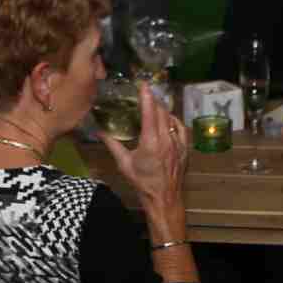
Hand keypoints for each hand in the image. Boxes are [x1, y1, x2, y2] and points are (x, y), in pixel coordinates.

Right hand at [102, 84, 189, 206]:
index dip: (147, 96)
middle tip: (146, 93)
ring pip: (172, 118)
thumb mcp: (124, 163)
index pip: (150, 112)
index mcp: (151, 141)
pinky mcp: (185, 148)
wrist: (164, 198)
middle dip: (154, 100)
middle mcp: (166, 139)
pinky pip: (180, 128)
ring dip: (163, 109)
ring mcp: (178, 143)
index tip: (143, 84)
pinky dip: (173, 120)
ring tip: (155, 105)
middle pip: (162, 111)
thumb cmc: (141, 182)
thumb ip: (112, 144)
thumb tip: (97, 131)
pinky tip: (167, 120)